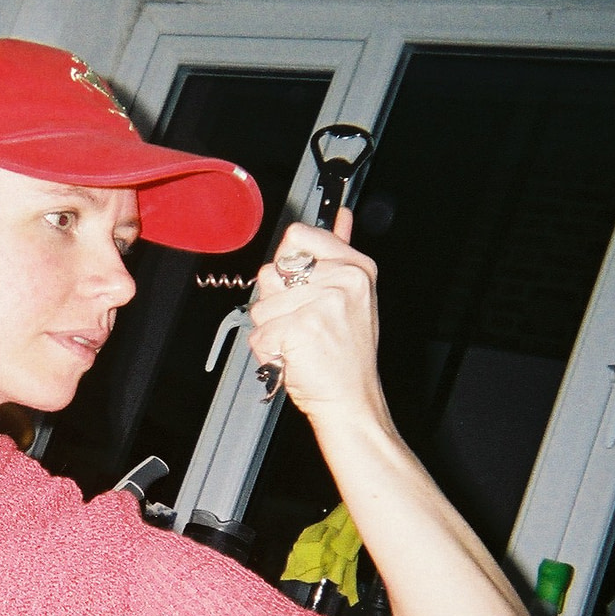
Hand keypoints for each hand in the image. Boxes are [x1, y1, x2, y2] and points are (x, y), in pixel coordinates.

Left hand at [246, 211, 385, 424]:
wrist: (351, 399)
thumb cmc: (346, 354)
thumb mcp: (352, 296)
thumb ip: (339, 251)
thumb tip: (341, 215)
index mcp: (355, 267)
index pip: (297, 236)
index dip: (286, 262)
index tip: (297, 284)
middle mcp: (343, 280)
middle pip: (271, 272)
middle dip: (276, 302)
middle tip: (303, 324)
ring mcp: (322, 303)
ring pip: (261, 305)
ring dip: (271, 329)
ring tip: (299, 343)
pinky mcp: (299, 328)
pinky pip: (259, 333)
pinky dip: (268, 351)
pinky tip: (292, 356)